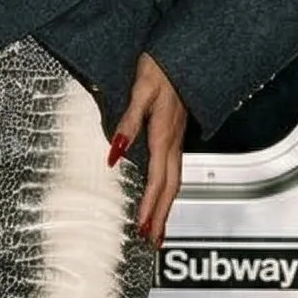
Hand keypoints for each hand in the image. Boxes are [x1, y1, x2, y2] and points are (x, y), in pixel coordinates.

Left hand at [108, 52, 187, 248]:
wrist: (183, 54)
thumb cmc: (161, 68)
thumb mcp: (140, 90)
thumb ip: (127, 123)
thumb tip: (114, 153)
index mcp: (163, 134)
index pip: (157, 179)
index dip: (149, 205)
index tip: (142, 228)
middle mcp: (173, 141)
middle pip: (170, 188)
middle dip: (161, 217)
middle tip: (153, 242)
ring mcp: (177, 140)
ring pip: (174, 182)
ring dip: (165, 208)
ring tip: (158, 231)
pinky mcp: (175, 136)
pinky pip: (174, 170)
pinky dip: (168, 191)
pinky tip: (162, 198)